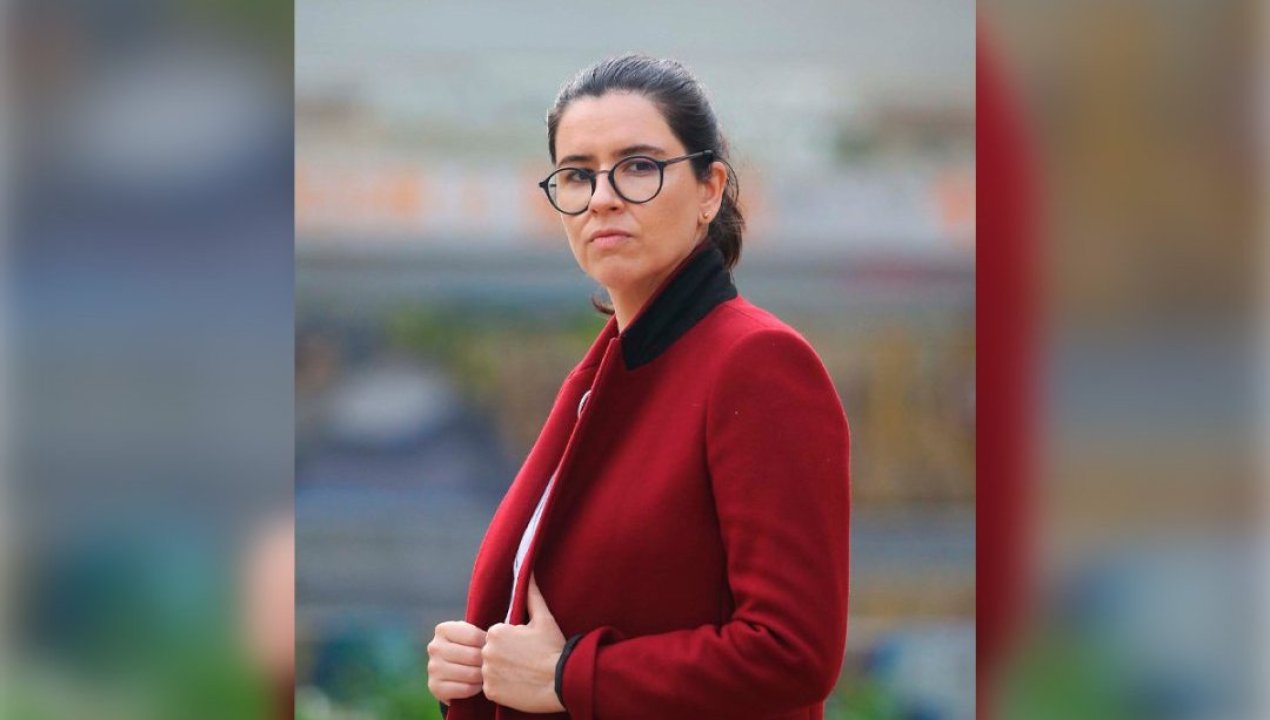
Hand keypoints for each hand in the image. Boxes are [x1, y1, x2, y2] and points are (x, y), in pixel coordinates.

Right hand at [427, 620, 486, 703]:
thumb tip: (494, 640)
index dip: (488, 644)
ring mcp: (433, 668)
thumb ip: (482, 634)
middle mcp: (434, 647)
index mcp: (443, 629)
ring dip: (482, 676)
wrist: (451, 673)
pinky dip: (475, 688)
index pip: (474, 636)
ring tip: (486, 674)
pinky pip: (465, 689)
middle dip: (486, 662)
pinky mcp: (435, 687)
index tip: (490, 648)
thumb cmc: (467, 648)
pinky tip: (477, 684)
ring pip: (470, 674)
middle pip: (473, 656)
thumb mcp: (471, 635)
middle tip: (492, 665)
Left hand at [480, 573, 566, 711]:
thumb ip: (531, 595)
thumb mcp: (544, 619)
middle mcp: (486, 652)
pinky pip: (492, 686)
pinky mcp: (490, 692)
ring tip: (523, 672)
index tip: (527, 647)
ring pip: (490, 669)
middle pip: (491, 651)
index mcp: (496, 632)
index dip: (512, 640)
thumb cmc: (553, 649)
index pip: (497, 635)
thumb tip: (527, 572)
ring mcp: (487, 673)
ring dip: (502, 670)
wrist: (561, 681)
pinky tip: (518, 683)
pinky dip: (502, 686)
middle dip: (505, 655)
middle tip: (526, 660)